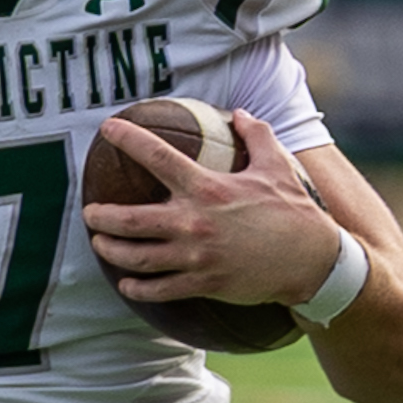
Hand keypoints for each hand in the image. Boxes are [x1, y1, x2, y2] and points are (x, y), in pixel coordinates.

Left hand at [83, 109, 343, 307]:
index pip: (158, 157)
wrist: (313, 261)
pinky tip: (125, 282)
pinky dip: (135, 287)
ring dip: (110, 251)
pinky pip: (156, 289)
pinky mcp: (201, 283)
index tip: (107, 128)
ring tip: (100, 244)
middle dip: (100, 216)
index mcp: (207, 188)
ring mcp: (195, 256)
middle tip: (89, 212)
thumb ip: (257, 136)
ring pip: (135, 257)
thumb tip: (240, 114)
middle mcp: (194, 222)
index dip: (129, 139)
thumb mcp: (278, 167)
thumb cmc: (294, 212)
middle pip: (129, 220)